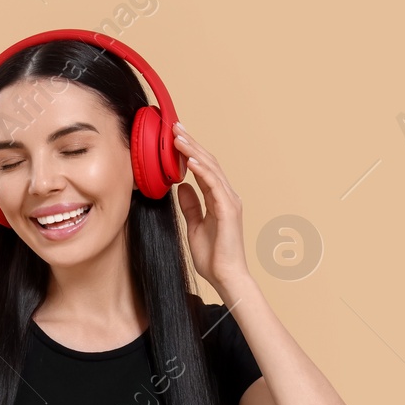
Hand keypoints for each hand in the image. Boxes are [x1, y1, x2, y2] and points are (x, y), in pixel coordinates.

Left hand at [171, 121, 248, 289]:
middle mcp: (227, 196)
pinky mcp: (228, 211)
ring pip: (211, 169)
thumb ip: (191, 206)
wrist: (226, 277)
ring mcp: (229, 202)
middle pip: (208, 163)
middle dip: (191, 144)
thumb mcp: (195, 227)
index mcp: (219, 200)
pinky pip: (214, 186)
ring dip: (194, 151)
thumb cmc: (213, 257)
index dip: (190, 152)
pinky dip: (202, 171)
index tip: (175, 138)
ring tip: (178, 137)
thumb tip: (182, 187)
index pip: (204, 169)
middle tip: (175, 127)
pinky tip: (190, 161)